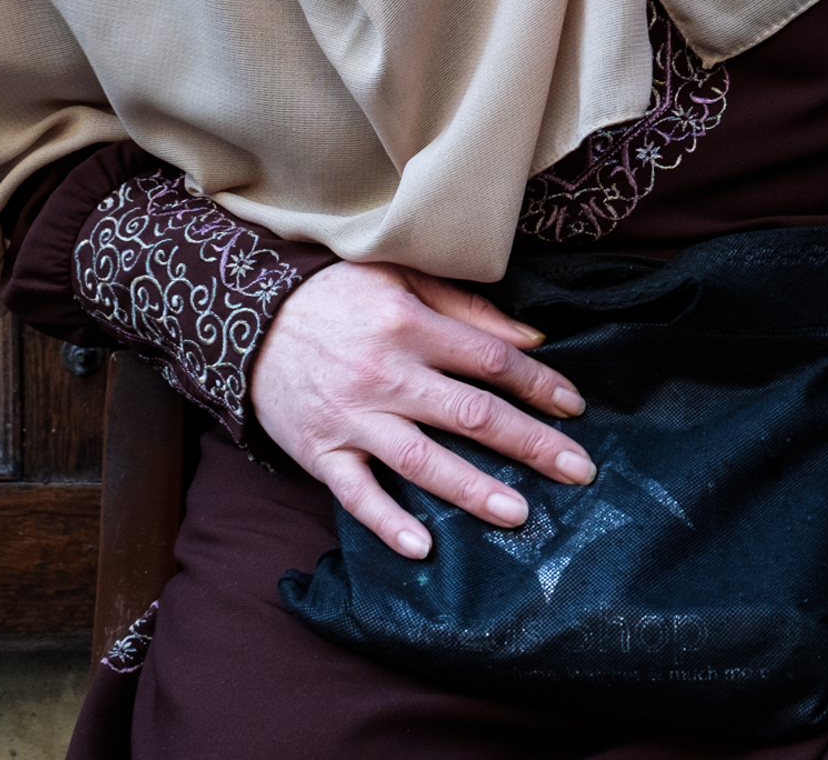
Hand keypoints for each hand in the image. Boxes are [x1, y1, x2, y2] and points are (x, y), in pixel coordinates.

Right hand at [250, 260, 595, 559]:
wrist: (248, 319)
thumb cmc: (336, 297)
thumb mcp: (401, 279)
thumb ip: (467, 309)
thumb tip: (532, 340)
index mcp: (410, 325)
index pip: (491, 360)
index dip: (539, 384)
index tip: (575, 408)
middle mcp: (386, 373)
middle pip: (472, 413)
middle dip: (531, 443)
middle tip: (579, 470)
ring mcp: (352, 417)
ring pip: (422, 459)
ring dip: (472, 489)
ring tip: (519, 515)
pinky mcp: (321, 452)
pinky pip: (357, 494)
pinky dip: (387, 523)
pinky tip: (423, 548)